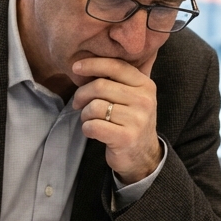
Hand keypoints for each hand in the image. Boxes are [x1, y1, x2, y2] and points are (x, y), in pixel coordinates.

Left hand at [72, 56, 160, 183]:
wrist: (143, 156)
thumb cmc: (130, 121)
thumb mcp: (132, 97)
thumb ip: (117, 80)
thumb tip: (84, 65)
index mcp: (145, 85)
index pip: (116, 66)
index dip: (92, 64)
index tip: (75, 68)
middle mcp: (144, 100)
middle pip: (100, 86)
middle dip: (82, 94)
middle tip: (78, 103)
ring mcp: (137, 120)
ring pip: (95, 107)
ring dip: (85, 114)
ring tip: (89, 119)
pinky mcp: (126, 138)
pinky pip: (94, 126)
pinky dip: (87, 128)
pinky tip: (92, 131)